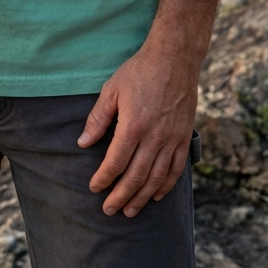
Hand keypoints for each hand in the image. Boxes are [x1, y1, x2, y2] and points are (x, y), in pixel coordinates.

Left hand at [77, 40, 197, 217]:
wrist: (174, 57)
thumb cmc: (139, 71)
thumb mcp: (112, 90)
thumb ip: (98, 119)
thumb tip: (83, 143)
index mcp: (133, 126)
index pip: (115, 162)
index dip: (103, 178)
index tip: (94, 188)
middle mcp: (154, 137)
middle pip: (135, 176)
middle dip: (121, 196)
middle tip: (109, 210)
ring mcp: (172, 138)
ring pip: (156, 178)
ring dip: (142, 197)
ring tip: (130, 211)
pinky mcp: (184, 136)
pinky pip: (177, 168)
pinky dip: (166, 185)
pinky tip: (156, 195)